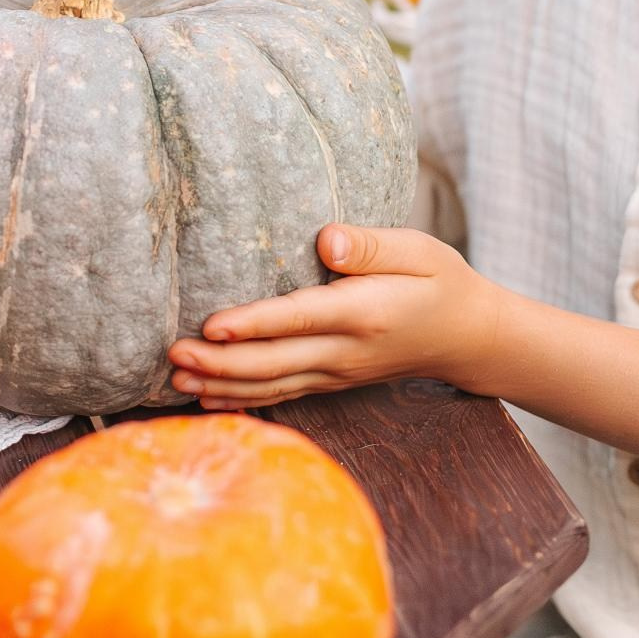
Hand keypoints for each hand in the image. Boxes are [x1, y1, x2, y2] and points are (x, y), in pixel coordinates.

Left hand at [166, 224, 507, 408]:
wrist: (466, 337)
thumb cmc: (440, 281)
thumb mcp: (419, 250)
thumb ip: (371, 245)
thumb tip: (325, 240)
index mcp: (363, 313)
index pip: (298, 320)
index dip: (253, 324)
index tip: (211, 325)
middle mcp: (345, 352)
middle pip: (273, 363)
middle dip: (219, 362)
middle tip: (172, 354)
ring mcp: (337, 374)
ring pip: (270, 386)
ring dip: (221, 384)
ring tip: (174, 379)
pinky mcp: (332, 383)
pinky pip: (281, 394)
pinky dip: (241, 397)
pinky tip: (207, 396)